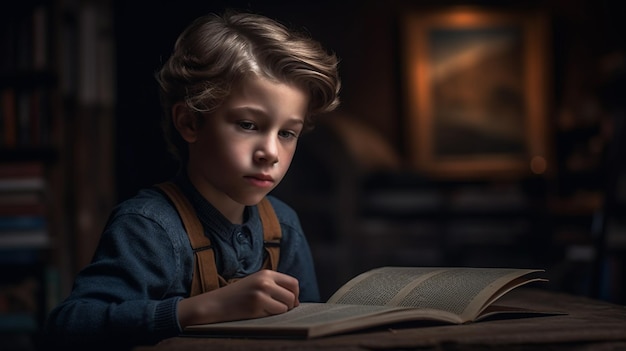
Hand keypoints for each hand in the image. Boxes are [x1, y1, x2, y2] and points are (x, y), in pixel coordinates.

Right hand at [177, 269, 299, 326]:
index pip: (293, 283)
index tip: (291, 302)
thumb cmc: (238, 295)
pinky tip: (260, 314)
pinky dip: (272, 316)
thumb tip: (296, 300)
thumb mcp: (256, 283)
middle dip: (290, 305)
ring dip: (281, 312)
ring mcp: (261, 293)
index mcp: (266, 273)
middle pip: (292, 295)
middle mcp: (265, 281)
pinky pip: (275, 313)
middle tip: (281, 309)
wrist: (216, 303)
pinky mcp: (256, 306)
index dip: (295, 294)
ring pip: (286, 306)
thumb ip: (274, 286)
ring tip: (268, 311)